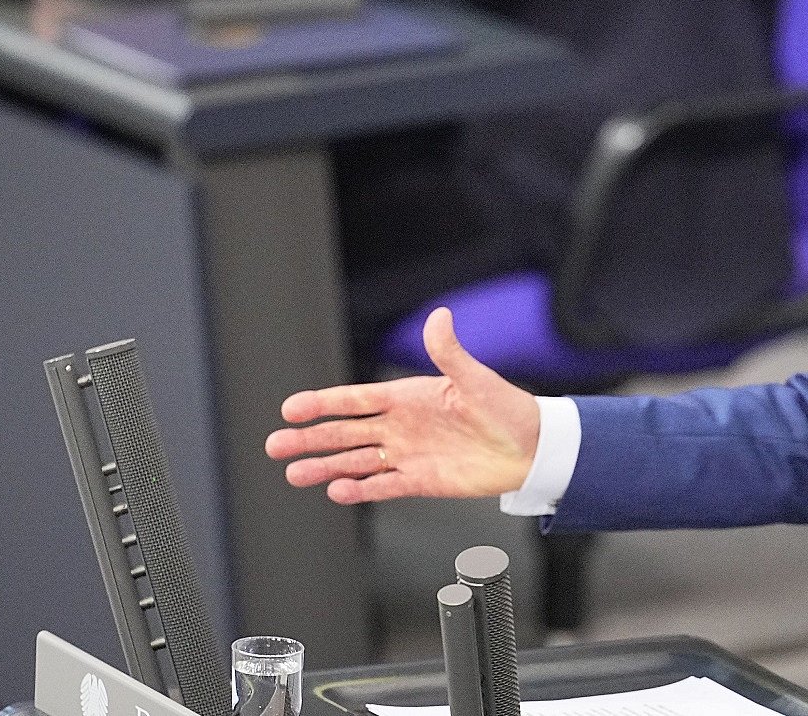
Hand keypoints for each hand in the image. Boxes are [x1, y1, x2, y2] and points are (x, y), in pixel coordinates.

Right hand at [265, 308, 540, 504]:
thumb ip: (449, 352)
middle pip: (344, 433)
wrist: (531, 448)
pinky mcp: (420, 481)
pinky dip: (359, 489)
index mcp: (407, 397)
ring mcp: (408, 454)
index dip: (322, 404)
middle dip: (309, 439)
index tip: (291, 409)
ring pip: (355, 462)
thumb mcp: (475, 378)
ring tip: (293, 473)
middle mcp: (401, 426)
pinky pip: (383, 486)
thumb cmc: (507, 408)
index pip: (354, 400)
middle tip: (275, 445)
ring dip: (324, 467)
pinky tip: (336, 491)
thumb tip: (438, 317)